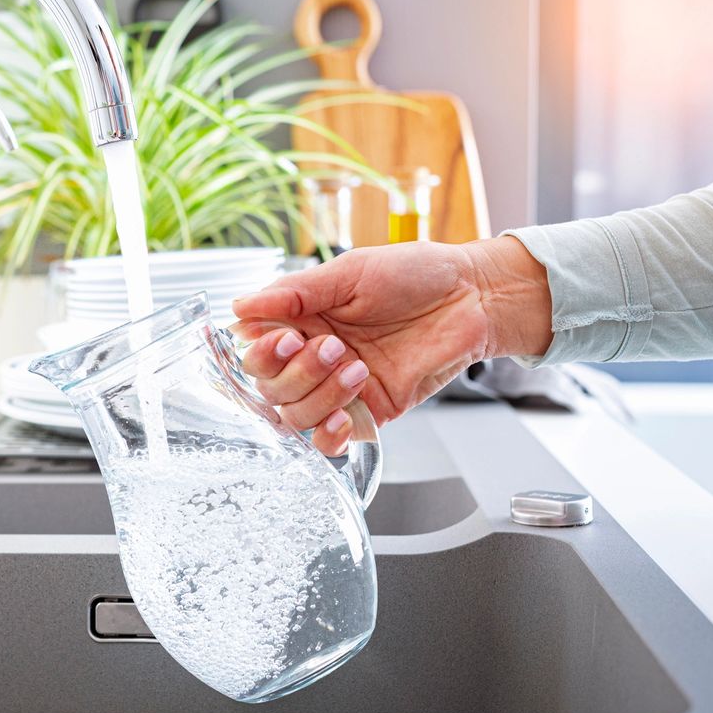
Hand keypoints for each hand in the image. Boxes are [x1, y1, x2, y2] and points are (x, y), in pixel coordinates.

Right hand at [233, 237, 552, 452]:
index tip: (286, 337)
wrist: (472, 296)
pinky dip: (328, 436)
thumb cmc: (416, 274)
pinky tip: (344, 417)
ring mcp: (339, 387)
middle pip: (270, 389)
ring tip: (356, 367)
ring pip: (295, 416)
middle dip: (297, 372)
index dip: (262, 352)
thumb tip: (240, 306)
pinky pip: (329, 441)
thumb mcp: (351, 272)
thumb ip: (296, 292)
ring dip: (319, 396)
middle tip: (334, 347)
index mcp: (301, 320)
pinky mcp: (369, 411)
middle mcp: (313, 357)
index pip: (254, 350)